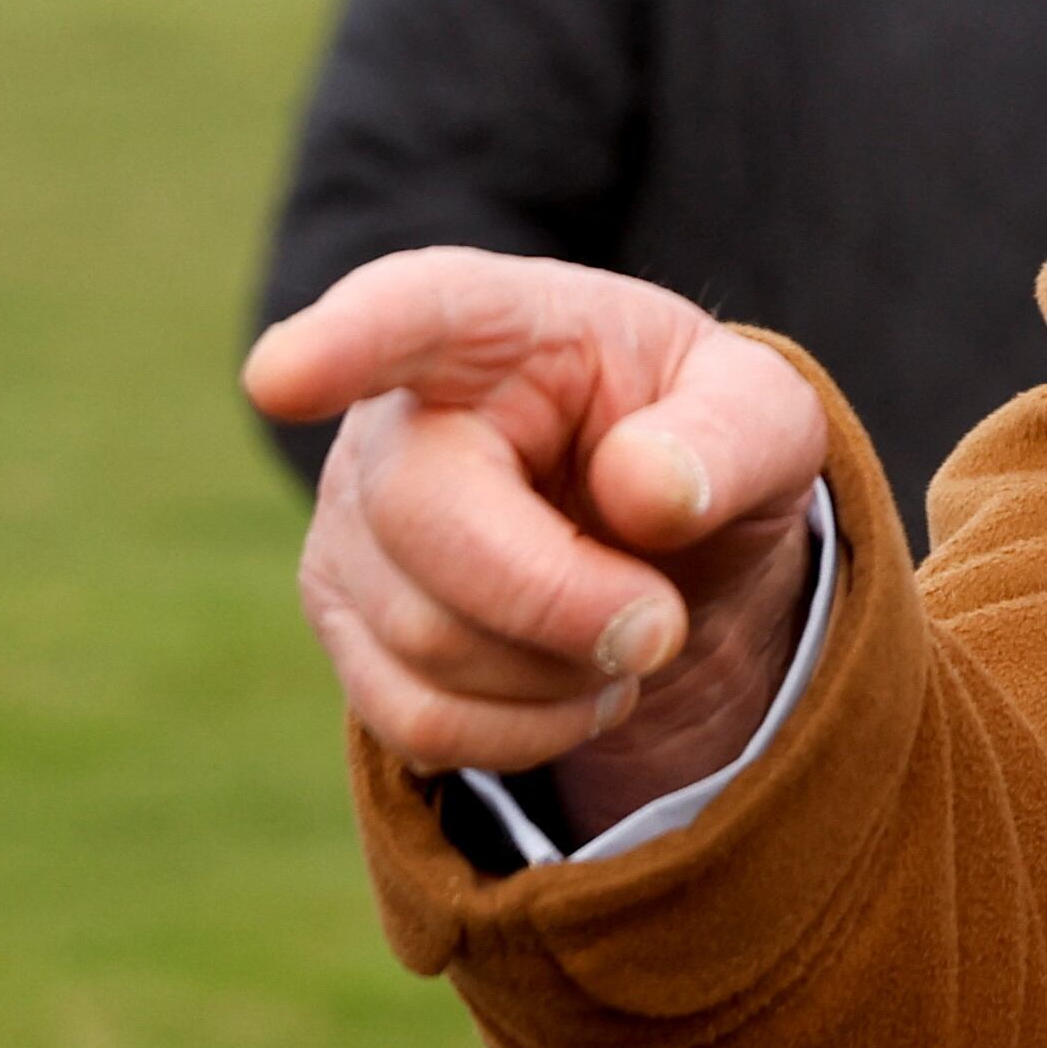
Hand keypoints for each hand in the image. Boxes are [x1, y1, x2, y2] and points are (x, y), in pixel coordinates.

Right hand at [244, 248, 829, 838]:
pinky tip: (568, 679)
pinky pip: (414, 721)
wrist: (658, 529)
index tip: (284, 375)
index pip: (405, 317)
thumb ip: (730, 435)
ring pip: (426, 646)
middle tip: (663, 621)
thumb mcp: (762, 414)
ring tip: (620, 629)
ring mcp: (349, 522)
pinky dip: (523, 731)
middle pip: (431, 530)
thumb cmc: (698, 437)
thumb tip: (645, 490)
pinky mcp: (343, 620)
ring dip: (561, 674)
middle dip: (570, 603)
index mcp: (495, 321)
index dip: (344, 344)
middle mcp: (391, 415)